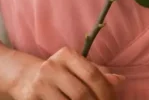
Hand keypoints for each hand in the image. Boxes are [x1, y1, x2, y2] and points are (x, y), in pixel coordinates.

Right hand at [8, 47, 123, 99]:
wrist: (26, 77)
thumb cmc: (60, 72)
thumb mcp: (78, 66)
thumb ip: (98, 73)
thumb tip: (120, 80)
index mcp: (67, 55)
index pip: (92, 74)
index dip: (105, 90)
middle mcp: (52, 67)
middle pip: (81, 93)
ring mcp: (40, 85)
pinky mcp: (31, 99)